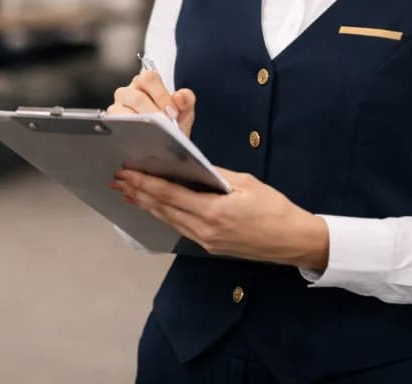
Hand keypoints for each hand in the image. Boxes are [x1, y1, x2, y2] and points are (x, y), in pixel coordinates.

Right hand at [106, 70, 195, 137]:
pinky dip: (129, 132)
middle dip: (152, 112)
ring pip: (122, 112)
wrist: (163, 146)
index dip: (161, 95)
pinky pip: (114, 125)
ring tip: (153, 134)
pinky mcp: (111, 124)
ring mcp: (117, 108)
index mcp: (146, 83)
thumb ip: (186, 100)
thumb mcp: (183, 113)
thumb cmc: (169, 125)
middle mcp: (129, 92)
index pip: (149, 78)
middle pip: (135, 96)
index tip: (172, 112)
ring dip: (139, 124)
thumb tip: (179, 97)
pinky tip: (141, 139)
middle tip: (164, 125)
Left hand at [111, 167, 328, 268]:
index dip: (145, 183)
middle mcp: (205, 230)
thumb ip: (216, 176)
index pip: (170, 195)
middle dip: (138, 193)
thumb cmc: (275, 209)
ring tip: (128, 192)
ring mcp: (206, 241)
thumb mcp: (247, 184)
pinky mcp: (210, 246)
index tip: (127, 172)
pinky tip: (155, 206)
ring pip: (169, 220)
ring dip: (147, 205)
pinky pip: (180, 227)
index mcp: (214, 212)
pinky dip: (164, 214)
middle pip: (163, 209)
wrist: (294, 241)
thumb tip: (191, 166)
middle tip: (117, 180)